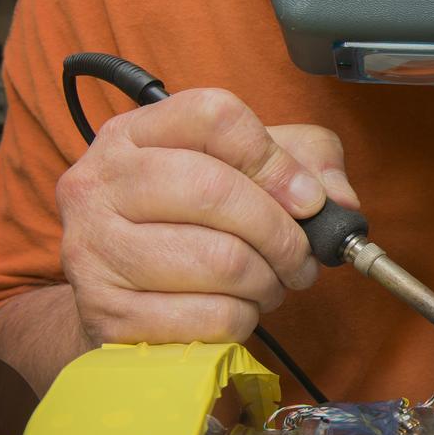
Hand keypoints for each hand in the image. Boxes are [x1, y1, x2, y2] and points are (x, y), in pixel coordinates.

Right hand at [56, 88, 359, 345]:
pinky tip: (236, 309)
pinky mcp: (107, 313)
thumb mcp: (249, 170)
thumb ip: (307, 161)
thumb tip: (339, 201)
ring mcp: (94, 248)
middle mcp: (99, 182)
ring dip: (268, 282)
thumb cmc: (191, 224)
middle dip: (282, 234)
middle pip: (214, 189)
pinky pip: (210, 316)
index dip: (275, 160)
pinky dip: (243, 318)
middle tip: (303, 259)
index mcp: (135, 133)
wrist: (121, 296)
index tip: (308, 200)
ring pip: (220, 260)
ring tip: (269, 284)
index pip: (213, 116)